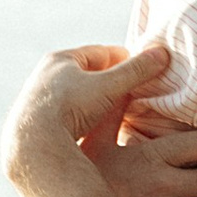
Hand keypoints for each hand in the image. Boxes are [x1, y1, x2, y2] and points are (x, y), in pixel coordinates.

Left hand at [1, 43, 169, 193]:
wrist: (32, 143)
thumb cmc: (70, 108)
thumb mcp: (109, 87)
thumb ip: (136, 71)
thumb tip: (163, 52)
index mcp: (61, 59)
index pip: (101, 53)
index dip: (125, 60)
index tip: (143, 70)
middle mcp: (45, 75)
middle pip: (87, 73)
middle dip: (110, 81)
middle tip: (132, 92)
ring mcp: (38, 100)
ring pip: (76, 95)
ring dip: (95, 101)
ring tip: (114, 113)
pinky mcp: (35, 122)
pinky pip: (66, 114)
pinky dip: (82, 117)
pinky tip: (92, 131)